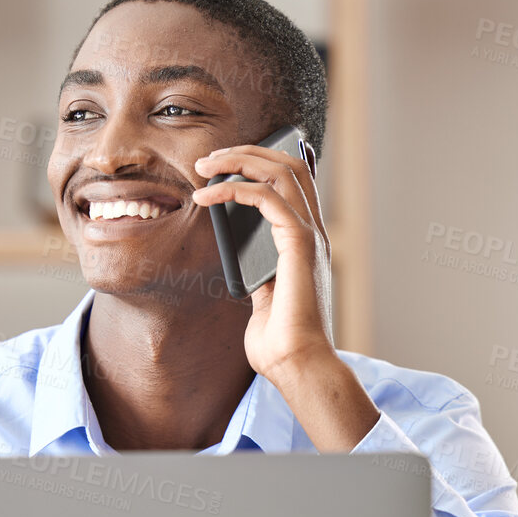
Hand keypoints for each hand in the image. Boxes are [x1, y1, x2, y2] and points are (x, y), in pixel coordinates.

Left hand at [191, 143, 335, 382]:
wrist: (298, 364)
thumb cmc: (280, 342)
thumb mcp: (263, 295)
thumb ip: (258, 270)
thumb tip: (238, 255)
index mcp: (307, 242)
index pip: (295, 183)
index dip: (263, 161)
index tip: (225, 163)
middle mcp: (314, 232)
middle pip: (290, 165)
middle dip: (248, 151)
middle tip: (210, 158)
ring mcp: (310, 235)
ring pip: (281, 170)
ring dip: (239, 160)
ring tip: (203, 165)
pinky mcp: (299, 243)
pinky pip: (266, 197)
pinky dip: (233, 188)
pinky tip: (205, 196)